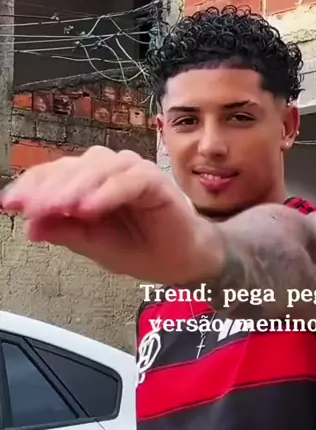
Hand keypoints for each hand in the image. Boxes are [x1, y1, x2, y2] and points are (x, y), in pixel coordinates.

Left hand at [0, 146, 222, 284]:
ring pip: (97, 169)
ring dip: (74, 188)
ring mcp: (131, 172)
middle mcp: (108, 170)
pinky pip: (128, 181)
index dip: (31, 186)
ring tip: (57, 207)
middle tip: (28, 207)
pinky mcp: (154, 180)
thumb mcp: (93, 245)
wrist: (183, 261)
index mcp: (89, 183)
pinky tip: (89, 208)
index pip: (55, 175)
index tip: (10, 204)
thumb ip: (64, 232)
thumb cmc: (141, 248)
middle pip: (72, 168)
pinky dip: (107, 193)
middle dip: (47, 188)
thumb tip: (31, 227)